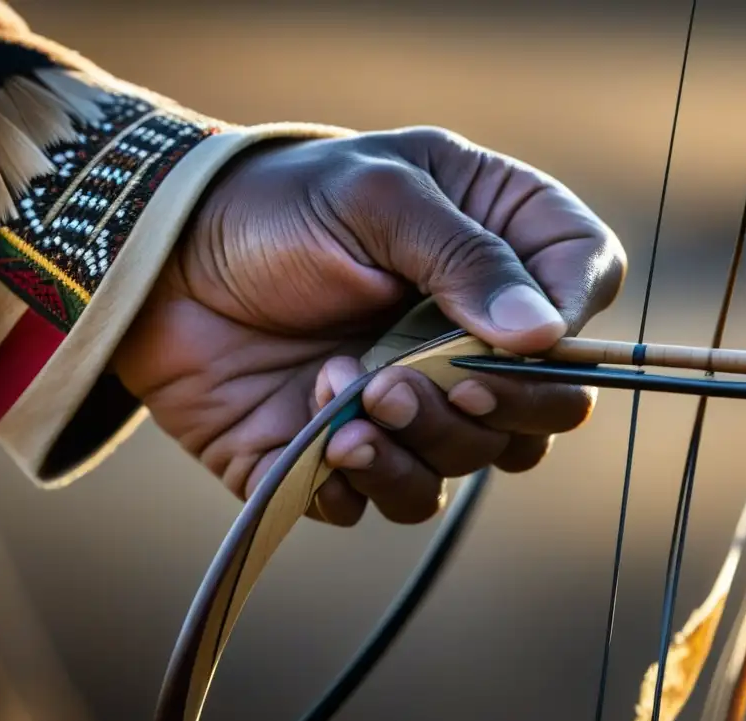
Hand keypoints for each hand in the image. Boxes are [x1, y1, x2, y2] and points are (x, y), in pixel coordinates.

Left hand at [113, 126, 625, 524]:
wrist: (159, 267)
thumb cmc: (274, 207)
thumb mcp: (375, 196)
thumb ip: (465, 257)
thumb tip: (543, 334)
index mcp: (493, 249)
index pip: (586, 291)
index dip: (573, 320)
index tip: (524, 329)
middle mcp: (471, 334)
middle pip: (550, 404)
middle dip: (502, 405)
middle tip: (437, 380)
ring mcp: (422, 399)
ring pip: (480, 461)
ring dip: (427, 439)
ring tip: (351, 393)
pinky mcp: (361, 455)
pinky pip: (401, 500)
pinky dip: (371, 478)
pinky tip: (324, 431)